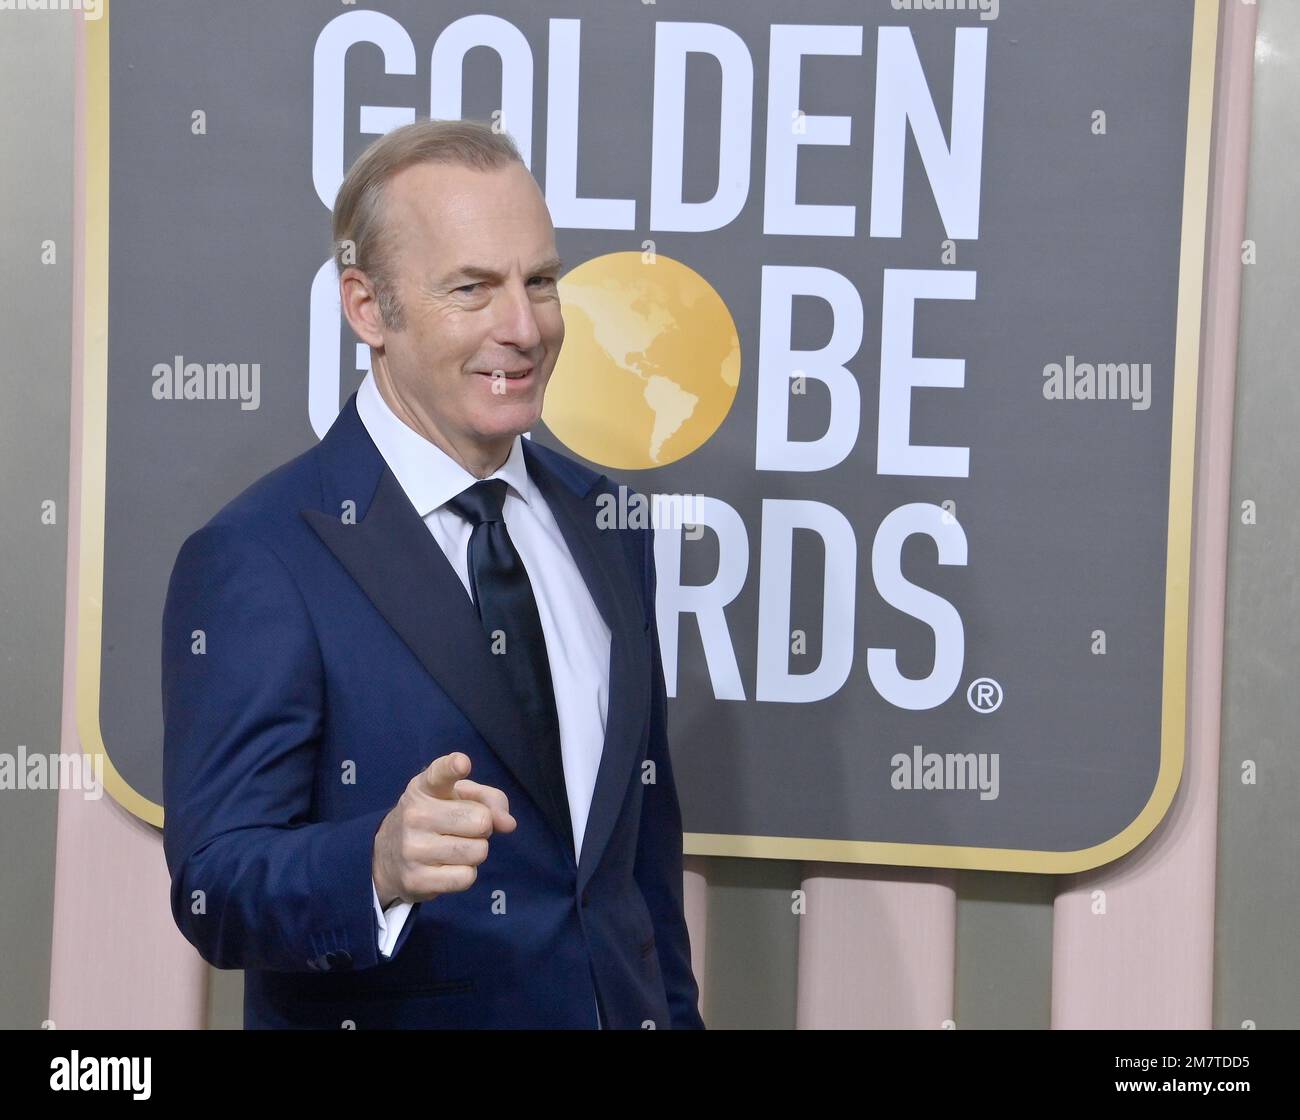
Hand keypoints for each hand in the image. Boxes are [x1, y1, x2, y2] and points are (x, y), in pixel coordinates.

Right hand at [371, 752, 516, 905]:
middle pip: (481, 821)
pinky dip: (466, 874)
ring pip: (478, 851)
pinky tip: (448, 867)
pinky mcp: (415, 879)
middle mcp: (414, 814)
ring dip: (475, 852)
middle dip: (483, 827)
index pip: (440, 773)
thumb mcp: (459, 797)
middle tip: (464, 829)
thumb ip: (490, 800)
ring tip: (455, 847)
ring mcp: (412, 848)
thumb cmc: (437, 817)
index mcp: (425, 787)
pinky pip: (466, 877)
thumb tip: (508, 824)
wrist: (389, 856)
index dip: (453, 767)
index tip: (462, 763)